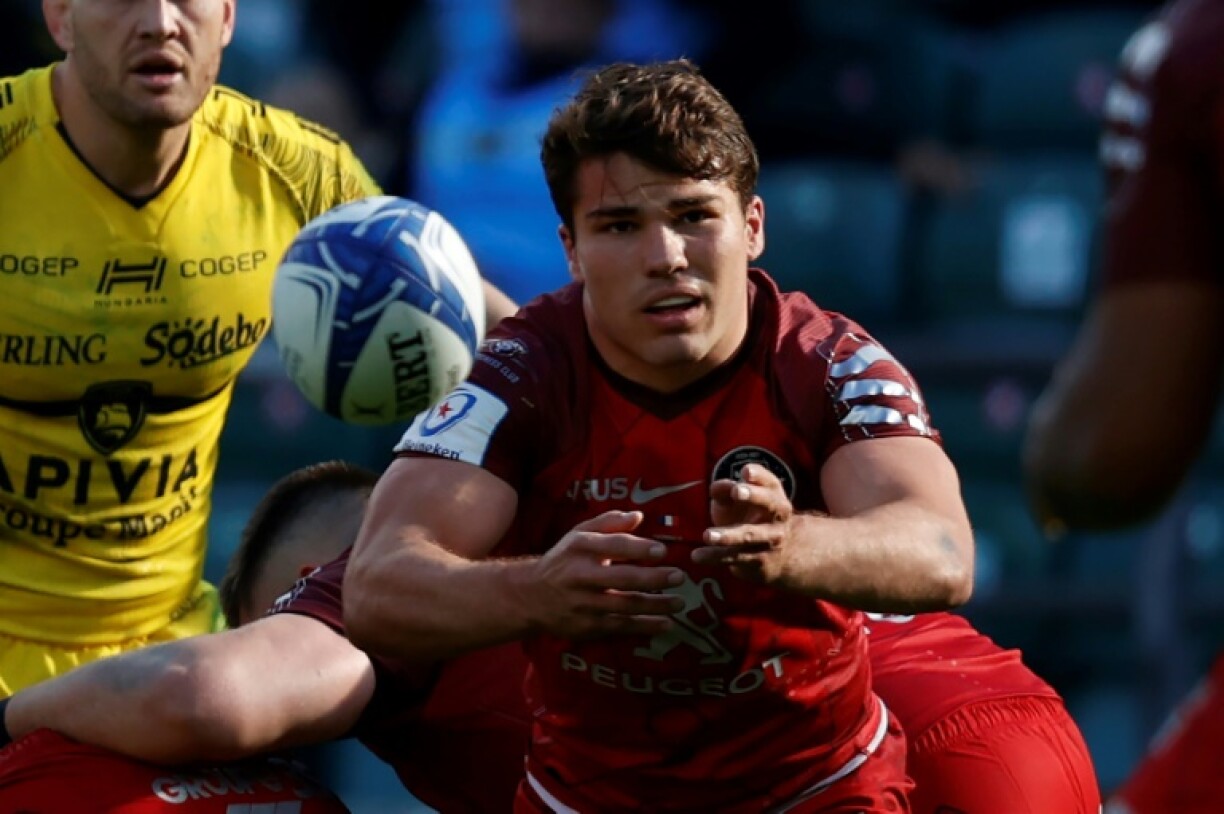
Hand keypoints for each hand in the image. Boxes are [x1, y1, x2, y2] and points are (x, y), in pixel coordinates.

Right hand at [525, 511, 684, 638]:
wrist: (530, 596)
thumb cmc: (563, 560)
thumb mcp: (578, 535)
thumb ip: (608, 522)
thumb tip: (639, 516)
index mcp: (579, 548)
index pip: (612, 546)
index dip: (638, 548)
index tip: (663, 551)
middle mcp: (580, 576)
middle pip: (621, 578)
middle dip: (653, 579)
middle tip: (679, 576)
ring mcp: (583, 604)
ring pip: (624, 606)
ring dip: (655, 605)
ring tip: (680, 602)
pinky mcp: (586, 626)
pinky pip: (620, 627)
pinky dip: (644, 626)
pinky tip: (665, 624)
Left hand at [694, 464, 794, 581]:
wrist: (780, 556)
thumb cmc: (752, 516)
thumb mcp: (739, 501)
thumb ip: (725, 490)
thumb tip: (715, 487)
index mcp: (774, 496)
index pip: (770, 482)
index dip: (759, 475)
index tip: (745, 471)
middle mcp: (778, 517)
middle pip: (770, 504)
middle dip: (753, 496)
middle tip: (736, 491)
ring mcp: (770, 540)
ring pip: (748, 536)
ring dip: (727, 536)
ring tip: (707, 535)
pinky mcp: (758, 561)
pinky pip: (733, 557)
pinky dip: (714, 556)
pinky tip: (696, 556)